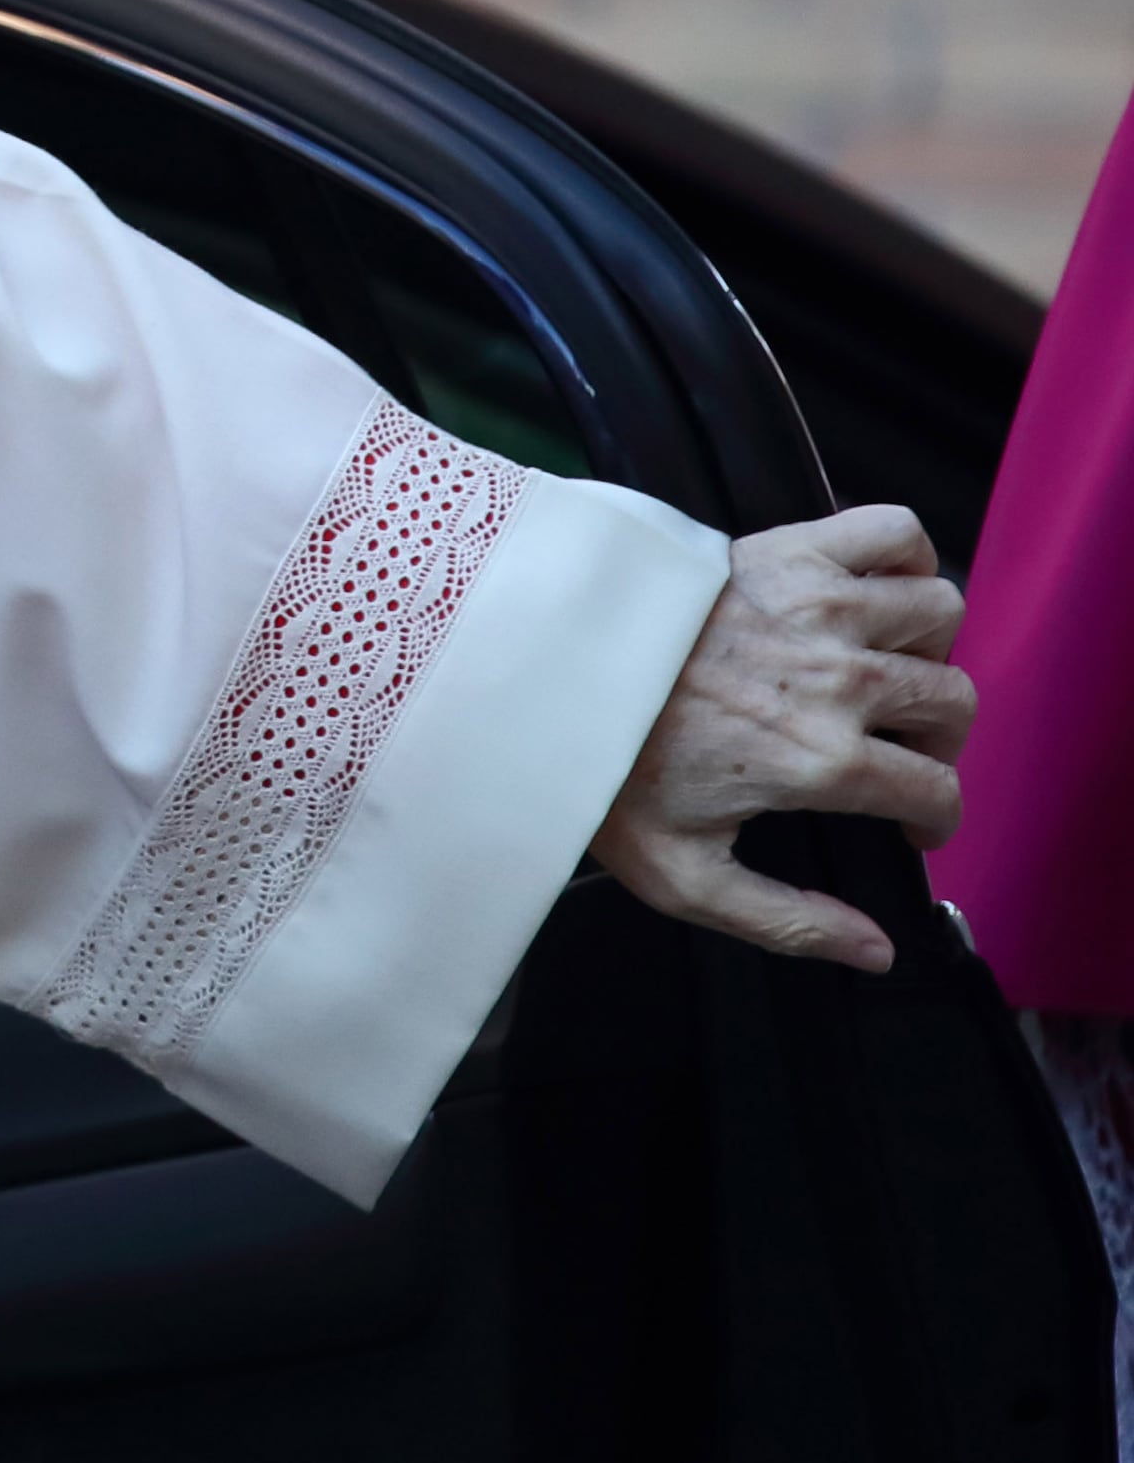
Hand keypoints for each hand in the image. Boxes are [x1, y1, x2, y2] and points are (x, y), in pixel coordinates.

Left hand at [588, 502, 977, 973]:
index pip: (938, 792)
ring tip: (881, 671)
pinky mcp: (786, 547)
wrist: (532, 667)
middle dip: (936, 740)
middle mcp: (838, 678)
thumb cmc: (599, 770)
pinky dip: (904, 557)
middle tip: (894, 751)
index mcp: (822, 760)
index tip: (909, 822)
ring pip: (938, 616)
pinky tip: (870, 592)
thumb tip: (877, 952)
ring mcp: (817, 605)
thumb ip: (787, 922)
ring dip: (924, 648)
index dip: (934, 819)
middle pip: (952, 703)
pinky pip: (893, 531)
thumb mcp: (681, 875)